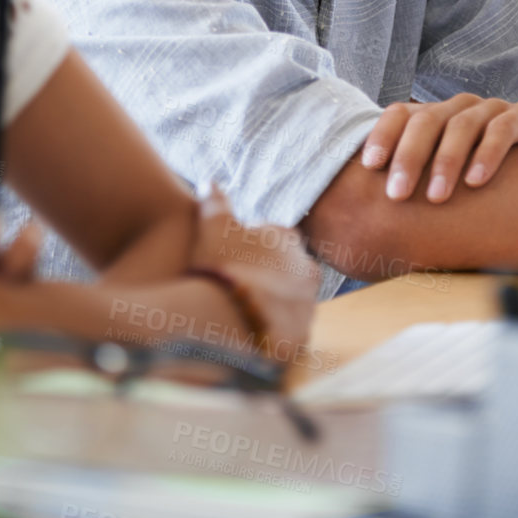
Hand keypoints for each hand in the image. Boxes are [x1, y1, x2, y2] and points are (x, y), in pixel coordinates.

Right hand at [189, 184, 317, 356]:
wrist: (227, 318)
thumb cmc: (220, 265)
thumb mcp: (212, 226)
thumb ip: (214, 203)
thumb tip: (210, 182)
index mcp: (289, 238)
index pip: (277, 238)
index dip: (252, 248)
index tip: (233, 259)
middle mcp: (307, 268)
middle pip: (288, 270)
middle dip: (268, 277)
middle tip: (238, 287)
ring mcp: (308, 304)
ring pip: (289, 302)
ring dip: (271, 305)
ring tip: (241, 313)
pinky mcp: (302, 335)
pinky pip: (287, 331)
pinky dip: (272, 331)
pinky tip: (250, 333)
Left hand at [359, 93, 517, 202]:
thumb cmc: (490, 185)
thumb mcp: (450, 182)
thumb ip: (418, 189)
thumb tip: (370, 223)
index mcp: (438, 117)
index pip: (401, 113)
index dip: (383, 135)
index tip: (369, 166)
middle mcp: (462, 108)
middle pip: (428, 120)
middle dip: (409, 157)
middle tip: (397, 195)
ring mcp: (495, 109)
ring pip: (463, 124)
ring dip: (446, 161)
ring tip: (437, 197)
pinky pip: (504, 128)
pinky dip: (488, 153)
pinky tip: (477, 181)